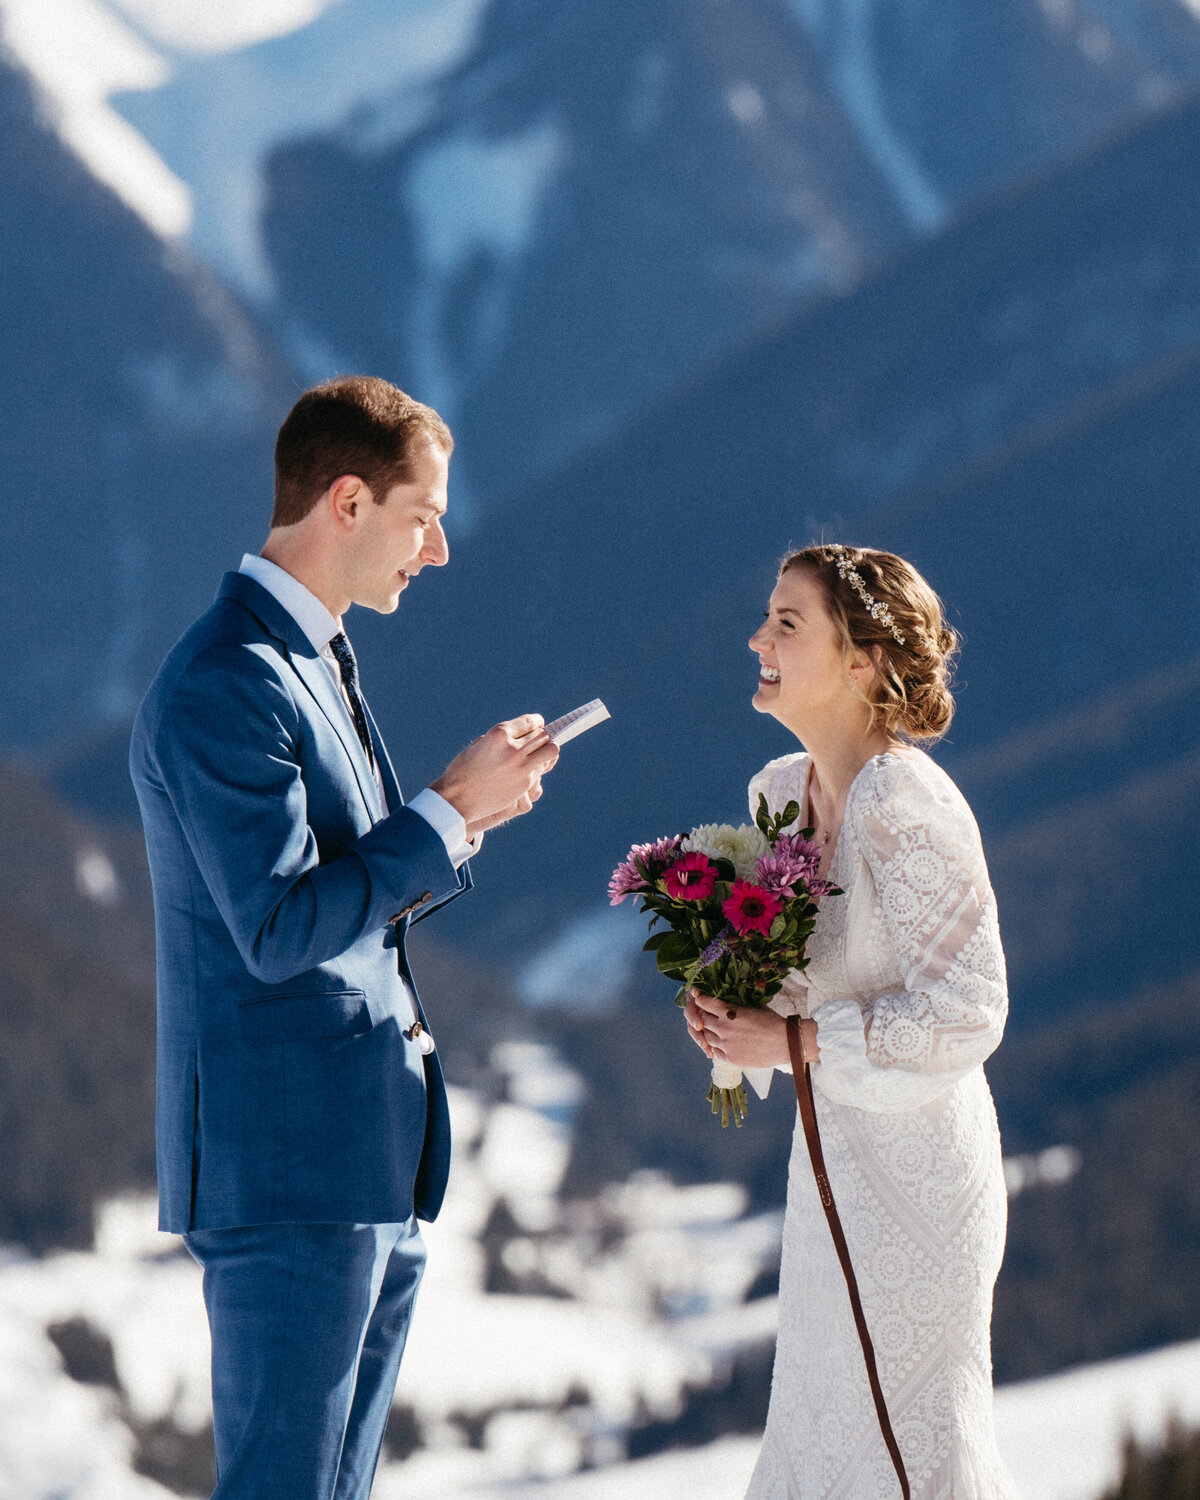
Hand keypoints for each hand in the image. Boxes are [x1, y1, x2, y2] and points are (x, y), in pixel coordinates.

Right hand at [432, 715, 558, 826]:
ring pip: (550, 751)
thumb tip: (525, 735)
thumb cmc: (464, 770)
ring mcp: (521, 767)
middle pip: (542, 735)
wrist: (457, 799)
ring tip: (540, 754)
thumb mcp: (480, 745)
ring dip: (547, 751)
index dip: (537, 722)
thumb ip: (503, 739)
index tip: (539, 724)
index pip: (530, 722)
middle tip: (538, 741)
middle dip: (541, 737)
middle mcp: (513, 748)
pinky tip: (530, 769)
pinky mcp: (525, 783)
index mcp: (499, 734)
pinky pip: (541, 769)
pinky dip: (538, 767)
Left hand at [687, 991, 817, 1070]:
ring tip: (715, 1029)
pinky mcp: (730, 1058)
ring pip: (706, 1036)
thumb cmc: (773, 1022)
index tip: (700, 998)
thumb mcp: (754, 1006)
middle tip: (707, 1014)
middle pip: (703, 1020)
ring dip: (708, 1032)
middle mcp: (723, 1028)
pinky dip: (714, 1046)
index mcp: (728, 1012)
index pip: (704, 1002)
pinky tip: (720, 1043)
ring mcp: (725, 1044)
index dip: (701, 999)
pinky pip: (714, 1051)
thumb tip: (730, 995)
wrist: (785, 1043)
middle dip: (704, 1016)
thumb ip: (738, 1003)